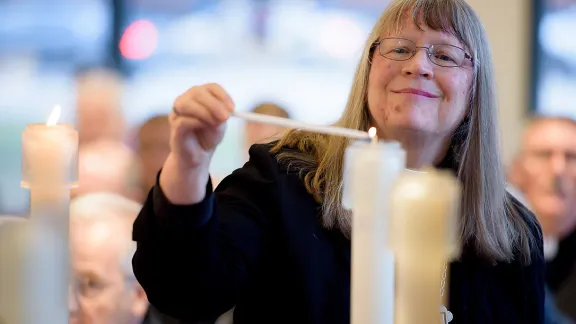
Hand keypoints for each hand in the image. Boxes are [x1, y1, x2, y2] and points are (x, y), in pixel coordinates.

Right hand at [160, 83, 233, 203]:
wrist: (199, 155)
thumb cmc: (208, 136)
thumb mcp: (220, 124)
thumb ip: (221, 115)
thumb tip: (225, 112)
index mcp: (200, 96)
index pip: (211, 87)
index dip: (222, 95)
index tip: (232, 108)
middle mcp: (186, 100)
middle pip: (197, 92)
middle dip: (213, 103)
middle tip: (226, 116)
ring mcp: (178, 113)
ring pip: (186, 103)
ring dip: (204, 112)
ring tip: (215, 123)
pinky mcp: (175, 127)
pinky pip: (183, 120)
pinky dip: (196, 121)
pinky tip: (204, 126)